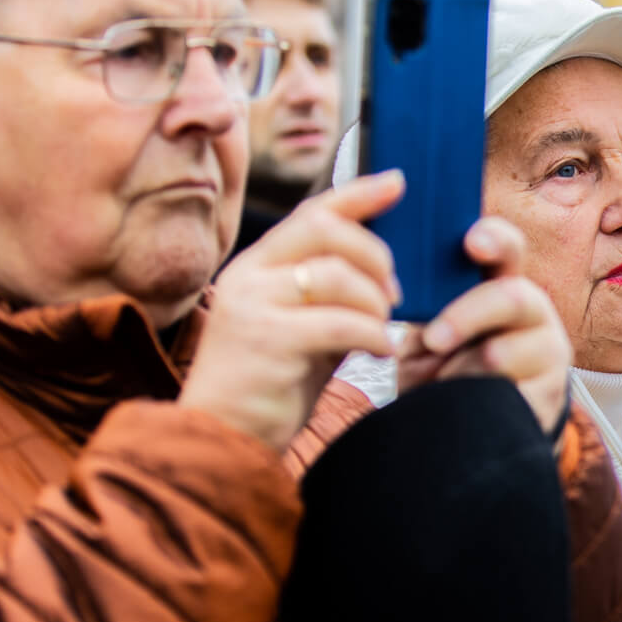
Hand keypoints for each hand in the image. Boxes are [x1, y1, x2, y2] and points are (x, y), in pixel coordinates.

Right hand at [181, 171, 403, 449]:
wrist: (223, 439)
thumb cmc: (270, 385)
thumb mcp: (303, 327)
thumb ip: (331, 295)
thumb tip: (384, 270)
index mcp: (256, 264)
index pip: (311, 211)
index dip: (358, 193)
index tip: (398, 182)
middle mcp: (248, 274)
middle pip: (325, 229)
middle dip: (375, 253)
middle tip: (394, 292)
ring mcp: (253, 304)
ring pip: (336, 274)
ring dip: (376, 300)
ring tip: (384, 327)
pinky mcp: (266, 339)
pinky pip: (339, 322)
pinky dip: (372, 334)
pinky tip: (382, 350)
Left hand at [396, 217, 572, 432]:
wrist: (469, 431)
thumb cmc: (444, 369)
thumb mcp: (428, 337)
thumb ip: (426, 314)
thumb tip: (411, 304)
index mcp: (501, 284)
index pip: (508, 248)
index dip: (494, 239)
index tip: (472, 242)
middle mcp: (534, 312)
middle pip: (512, 297)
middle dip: (466, 316)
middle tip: (433, 340)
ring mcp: (548, 352)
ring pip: (501, 355)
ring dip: (459, 372)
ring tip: (443, 386)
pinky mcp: (551, 395)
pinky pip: (506, 396)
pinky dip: (474, 405)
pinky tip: (466, 408)